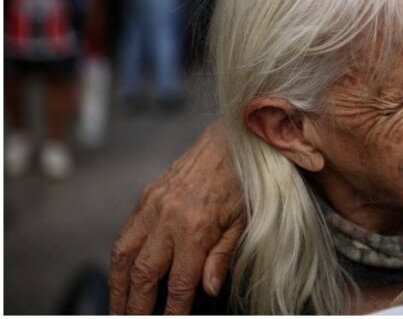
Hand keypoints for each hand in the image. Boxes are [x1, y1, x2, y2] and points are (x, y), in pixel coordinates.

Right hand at [109, 124, 244, 314]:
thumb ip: (223, 256)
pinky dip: (119, 258)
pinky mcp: (146, 196)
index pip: (179, 283)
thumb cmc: (243, 182)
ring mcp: (153, 207)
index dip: (173, 309)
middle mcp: (169, 220)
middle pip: (144, 275)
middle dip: (135, 306)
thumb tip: (208, 289)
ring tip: (117, 307)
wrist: (231, 142)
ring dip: (117, 286)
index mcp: (197, 229)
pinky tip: (120, 273)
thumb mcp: (245, 222)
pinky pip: (125, 233)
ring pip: (124, 256)